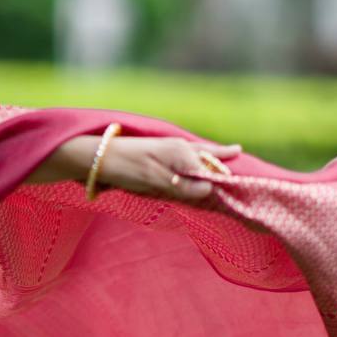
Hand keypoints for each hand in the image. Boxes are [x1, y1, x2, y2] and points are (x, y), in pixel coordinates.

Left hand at [98, 137, 242, 201]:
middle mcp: (178, 147)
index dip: (225, 178)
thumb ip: (182, 186)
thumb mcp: (155, 181)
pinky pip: (184, 154)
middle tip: (239, 151)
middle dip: (223, 155)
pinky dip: (195, 155)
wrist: (96, 157)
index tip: (240, 187)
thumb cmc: (126, 169)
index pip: (211, 168)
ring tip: (227, 151)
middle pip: (207, 153)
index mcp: (181, 152)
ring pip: (195, 151)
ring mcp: (168, 148)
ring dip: (210, 153)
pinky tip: (197, 157)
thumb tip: (210, 189)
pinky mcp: (158, 154)